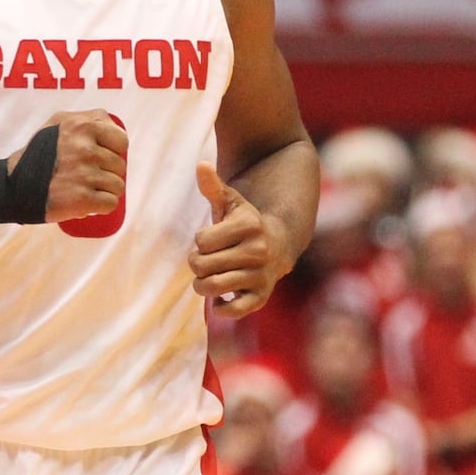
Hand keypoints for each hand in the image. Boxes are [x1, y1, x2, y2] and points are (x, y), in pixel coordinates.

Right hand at [12, 109, 126, 224]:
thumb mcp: (58, 123)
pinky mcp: (82, 200)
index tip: (102, 157)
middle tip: (86, 176)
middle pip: (120, 166)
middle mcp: (84, 148)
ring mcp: (84, 174)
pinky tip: (88, 203)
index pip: (121, 140)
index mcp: (81, 126)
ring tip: (84, 188)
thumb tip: (115, 125)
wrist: (13, 186)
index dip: (114, 151)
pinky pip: (111, 203)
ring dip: (105, 191)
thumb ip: (87, 118)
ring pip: (118, 186)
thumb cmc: (38, 154)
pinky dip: (102, 207)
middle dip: (108, 173)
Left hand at [188, 163, 288, 317]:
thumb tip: (201, 164)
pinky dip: (221, 307)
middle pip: (201, 265)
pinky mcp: (262, 297)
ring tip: (208, 278)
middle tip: (205, 261)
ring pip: (211, 287)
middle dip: (197, 264)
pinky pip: (234, 310)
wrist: (278, 245)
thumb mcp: (230, 202)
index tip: (210, 240)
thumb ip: (213, 186)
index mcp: (248, 226)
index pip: (201, 241)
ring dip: (202, 285)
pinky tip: (221, 298)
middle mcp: (257, 251)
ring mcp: (260, 275)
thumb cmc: (244, 223)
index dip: (200, 242)